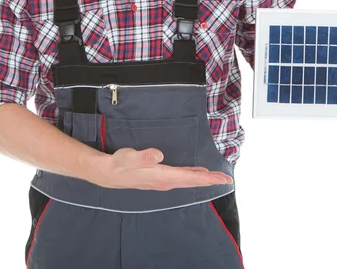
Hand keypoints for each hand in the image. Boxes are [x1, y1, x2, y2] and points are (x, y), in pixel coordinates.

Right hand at [95, 147, 233, 190]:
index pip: (190, 178)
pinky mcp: (159, 178)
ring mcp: (163, 181)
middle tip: (227, 179)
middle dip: (210, 180)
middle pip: (192, 182)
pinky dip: (192, 176)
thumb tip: (158, 154)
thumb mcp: (131, 157)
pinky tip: (196, 173)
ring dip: (202, 179)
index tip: (223, 179)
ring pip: (187, 181)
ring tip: (216, 177)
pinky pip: (181, 178)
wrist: (109, 173)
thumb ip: (145, 155)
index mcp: (163, 176)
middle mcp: (165, 181)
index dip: (208, 179)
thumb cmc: (120, 164)